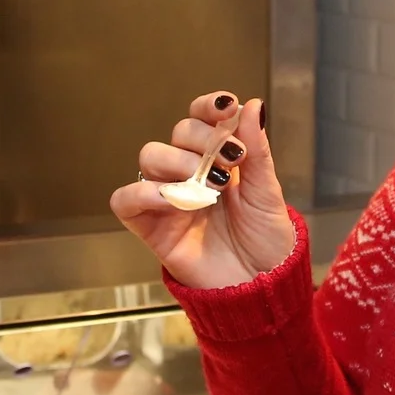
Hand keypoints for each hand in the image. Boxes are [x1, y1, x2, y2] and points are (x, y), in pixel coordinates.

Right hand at [109, 92, 295, 289]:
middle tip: (230, 162)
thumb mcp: (267, 193)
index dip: (207, 107)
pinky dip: (144, 193)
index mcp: (219, 160)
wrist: (260, 289)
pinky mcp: (151, 227)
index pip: (202, 119)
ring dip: (178, 162)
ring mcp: (169, 198)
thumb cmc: (266, 241)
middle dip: (203, 139)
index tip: (225, 108)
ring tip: (210, 188)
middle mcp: (191, 173)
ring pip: (150, 157)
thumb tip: (252, 105)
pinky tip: (175, 200)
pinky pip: (126, 200)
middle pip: (177, 132)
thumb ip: (257, 150)